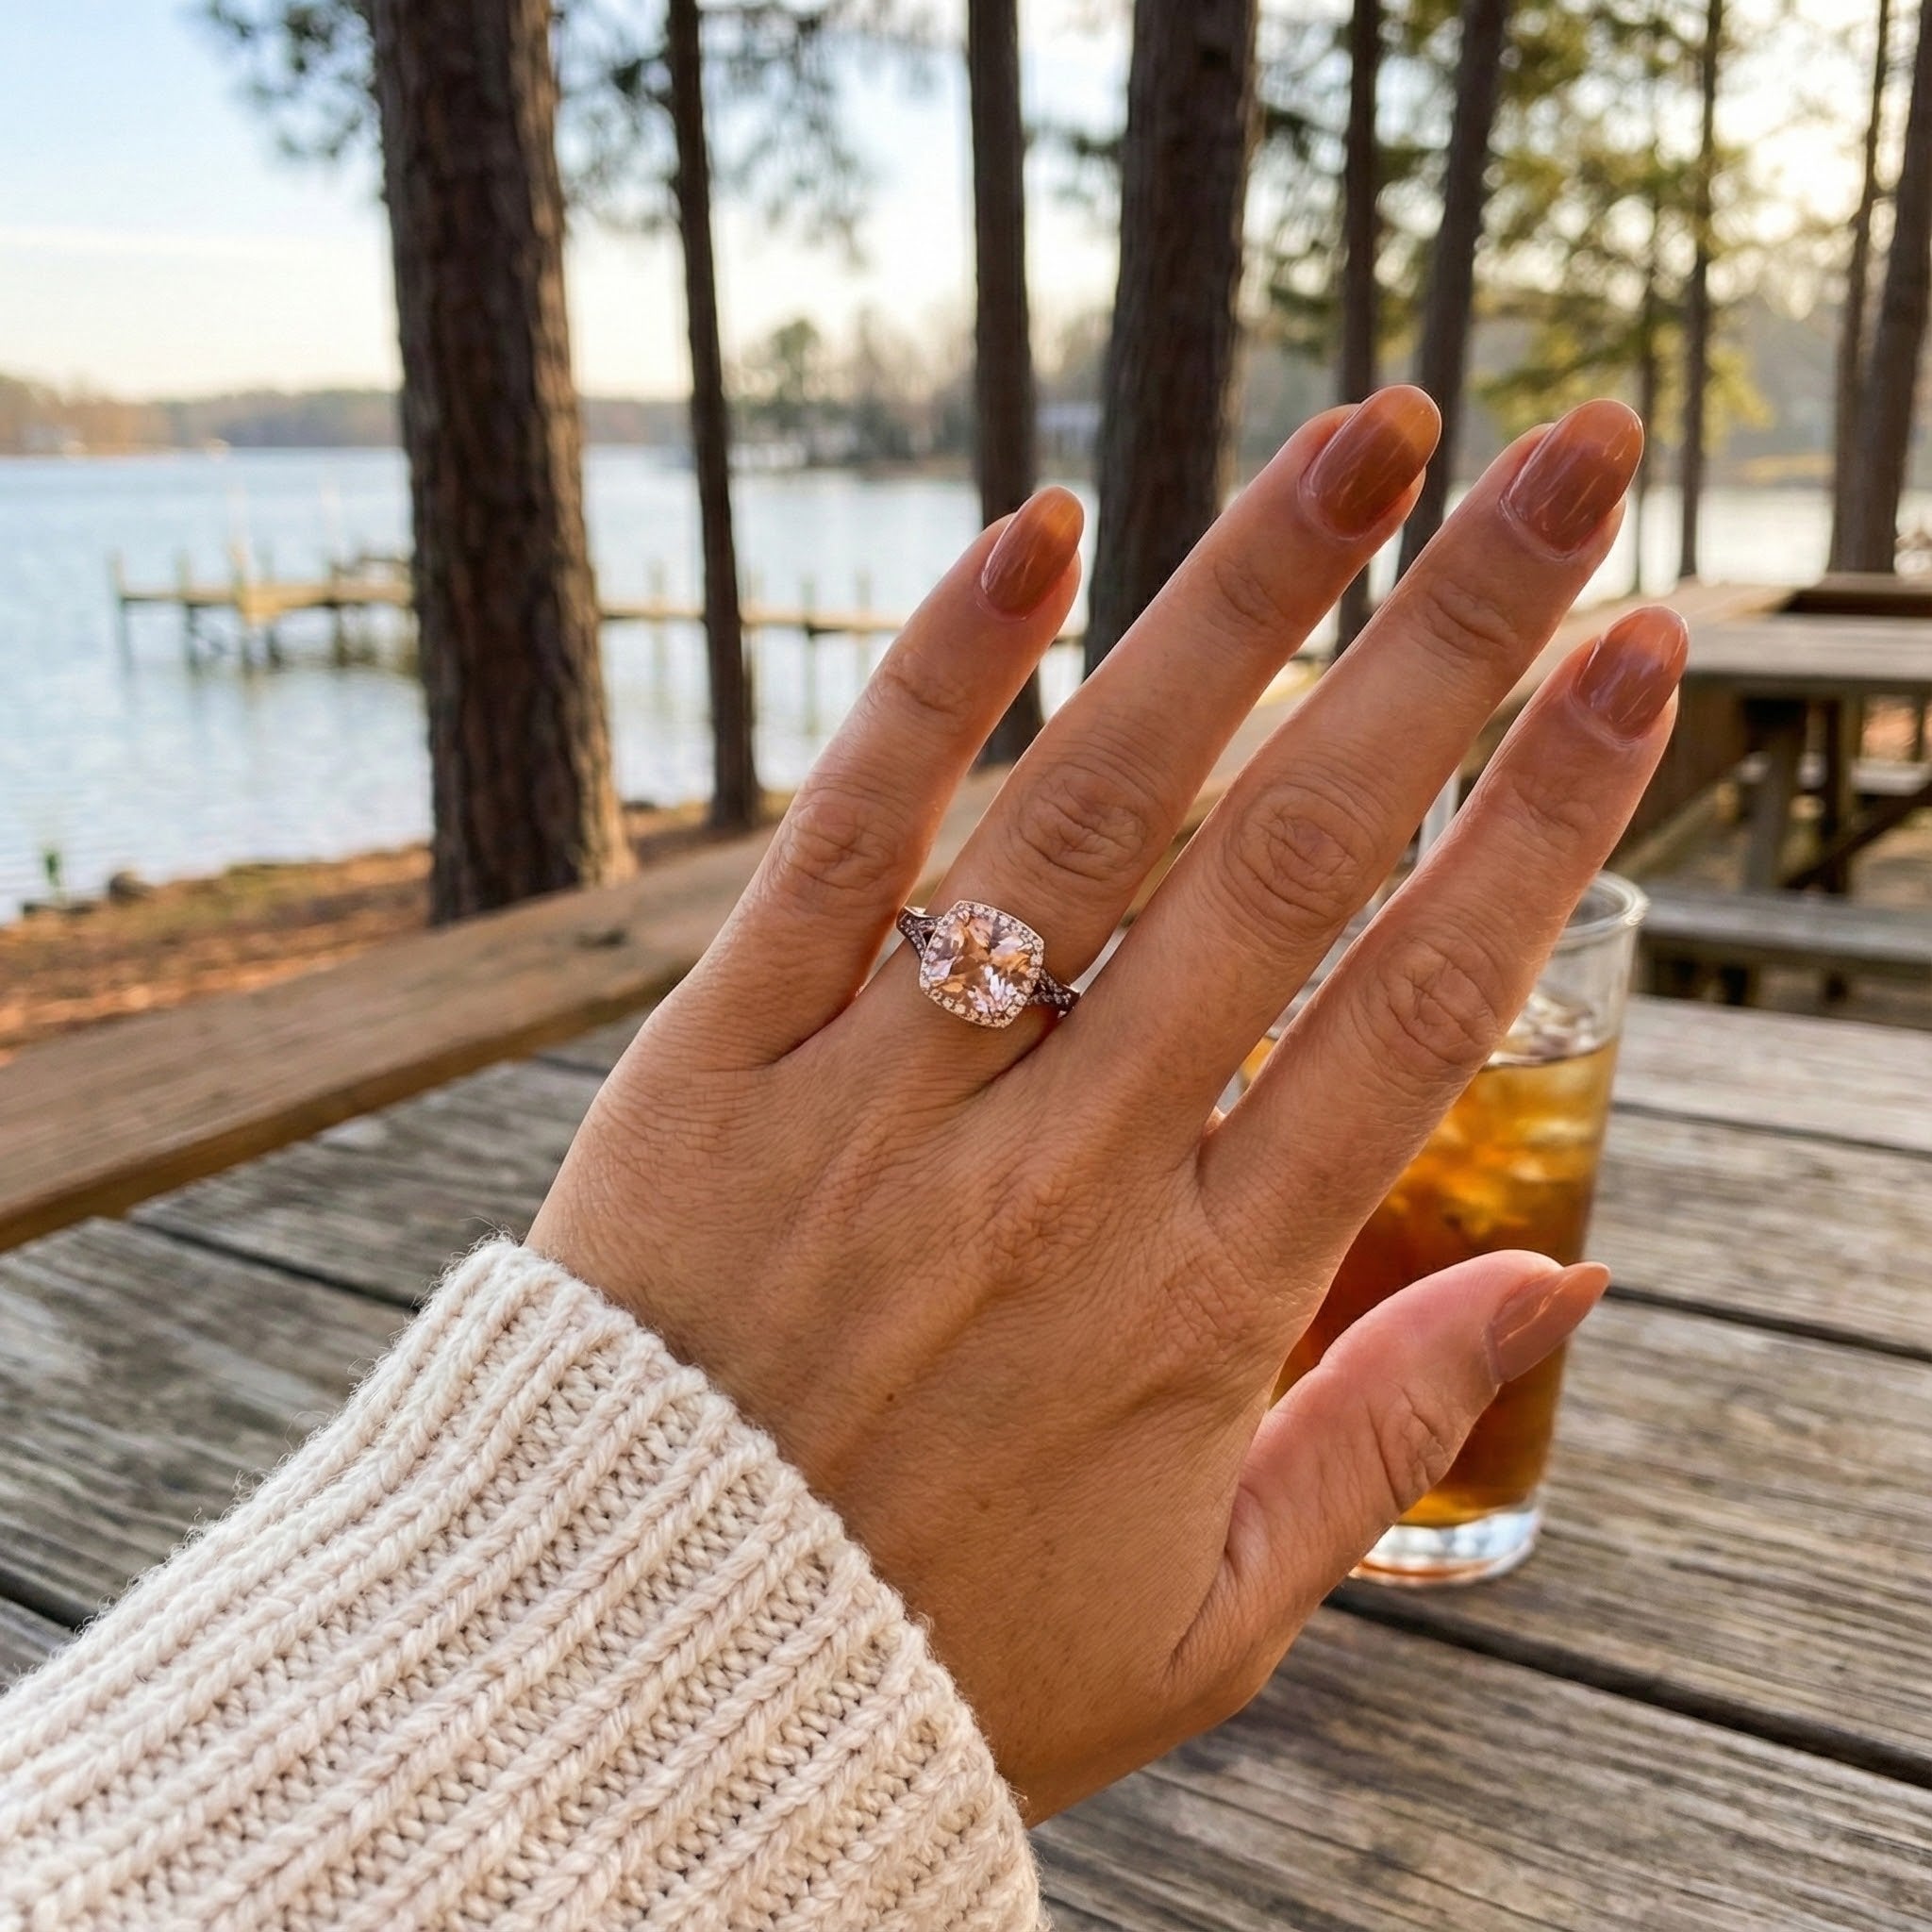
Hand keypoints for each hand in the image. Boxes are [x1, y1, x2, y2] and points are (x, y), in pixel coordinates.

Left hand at [529, 388, 1677, 1818]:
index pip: (1420, 1008)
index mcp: (1201, 1296)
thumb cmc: (939, 1649)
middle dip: (1450, 643)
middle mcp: (1063, 1166)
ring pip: (1089, 811)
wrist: (640, 1676)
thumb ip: (1389, 1436)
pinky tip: (1037, 532)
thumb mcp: (1209, 1615)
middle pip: (1291, 860)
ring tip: (1363, 440)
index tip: (1641, 661)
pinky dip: (935, 683)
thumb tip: (1567, 1279)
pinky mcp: (722, 1058)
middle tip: (1569, 465)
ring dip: (1239, 603)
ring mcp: (886, 1098)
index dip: (1545, 817)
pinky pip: (840, 842)